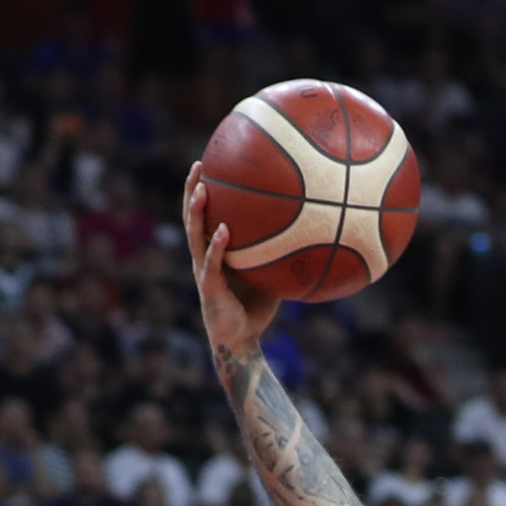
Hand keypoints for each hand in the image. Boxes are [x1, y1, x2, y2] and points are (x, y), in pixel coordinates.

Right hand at [183, 161, 280, 349]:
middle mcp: (204, 258)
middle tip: (198, 164)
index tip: (209, 163)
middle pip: (193, 218)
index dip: (203, 192)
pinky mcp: (209, 289)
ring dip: (197, 212)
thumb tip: (312, 231)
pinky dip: (216, 246)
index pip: (204, 216)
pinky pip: (212, 264)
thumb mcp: (271, 275)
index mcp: (214, 253)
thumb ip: (281, 253)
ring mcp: (203, 272)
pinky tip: (223, 230)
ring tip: (202, 189)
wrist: (242, 342)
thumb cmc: (256, 309)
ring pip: (195, 236)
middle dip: (193, 191)